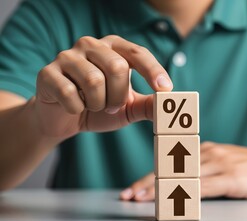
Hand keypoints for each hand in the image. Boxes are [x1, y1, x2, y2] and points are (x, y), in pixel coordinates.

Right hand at [35, 35, 172, 138]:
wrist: (63, 120)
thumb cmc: (98, 108)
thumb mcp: (127, 108)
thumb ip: (147, 105)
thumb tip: (170, 106)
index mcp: (113, 48)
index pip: (137, 53)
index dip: (153, 70)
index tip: (165, 89)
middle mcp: (90, 45)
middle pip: (117, 67)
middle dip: (119, 95)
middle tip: (113, 106)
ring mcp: (67, 56)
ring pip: (94, 80)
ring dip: (98, 104)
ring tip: (93, 106)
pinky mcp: (47, 73)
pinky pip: (70, 93)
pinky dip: (76, 109)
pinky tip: (73, 108)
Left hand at [120, 142, 246, 200]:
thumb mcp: (225, 165)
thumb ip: (206, 171)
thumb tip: (186, 185)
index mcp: (205, 150)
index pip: (172, 164)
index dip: (150, 177)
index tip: (134, 188)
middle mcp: (209, 154)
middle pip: (172, 169)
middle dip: (148, 183)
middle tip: (129, 194)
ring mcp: (220, 164)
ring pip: (184, 177)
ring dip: (161, 188)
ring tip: (142, 199)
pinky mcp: (232, 178)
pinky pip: (205, 186)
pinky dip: (187, 194)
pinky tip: (175, 201)